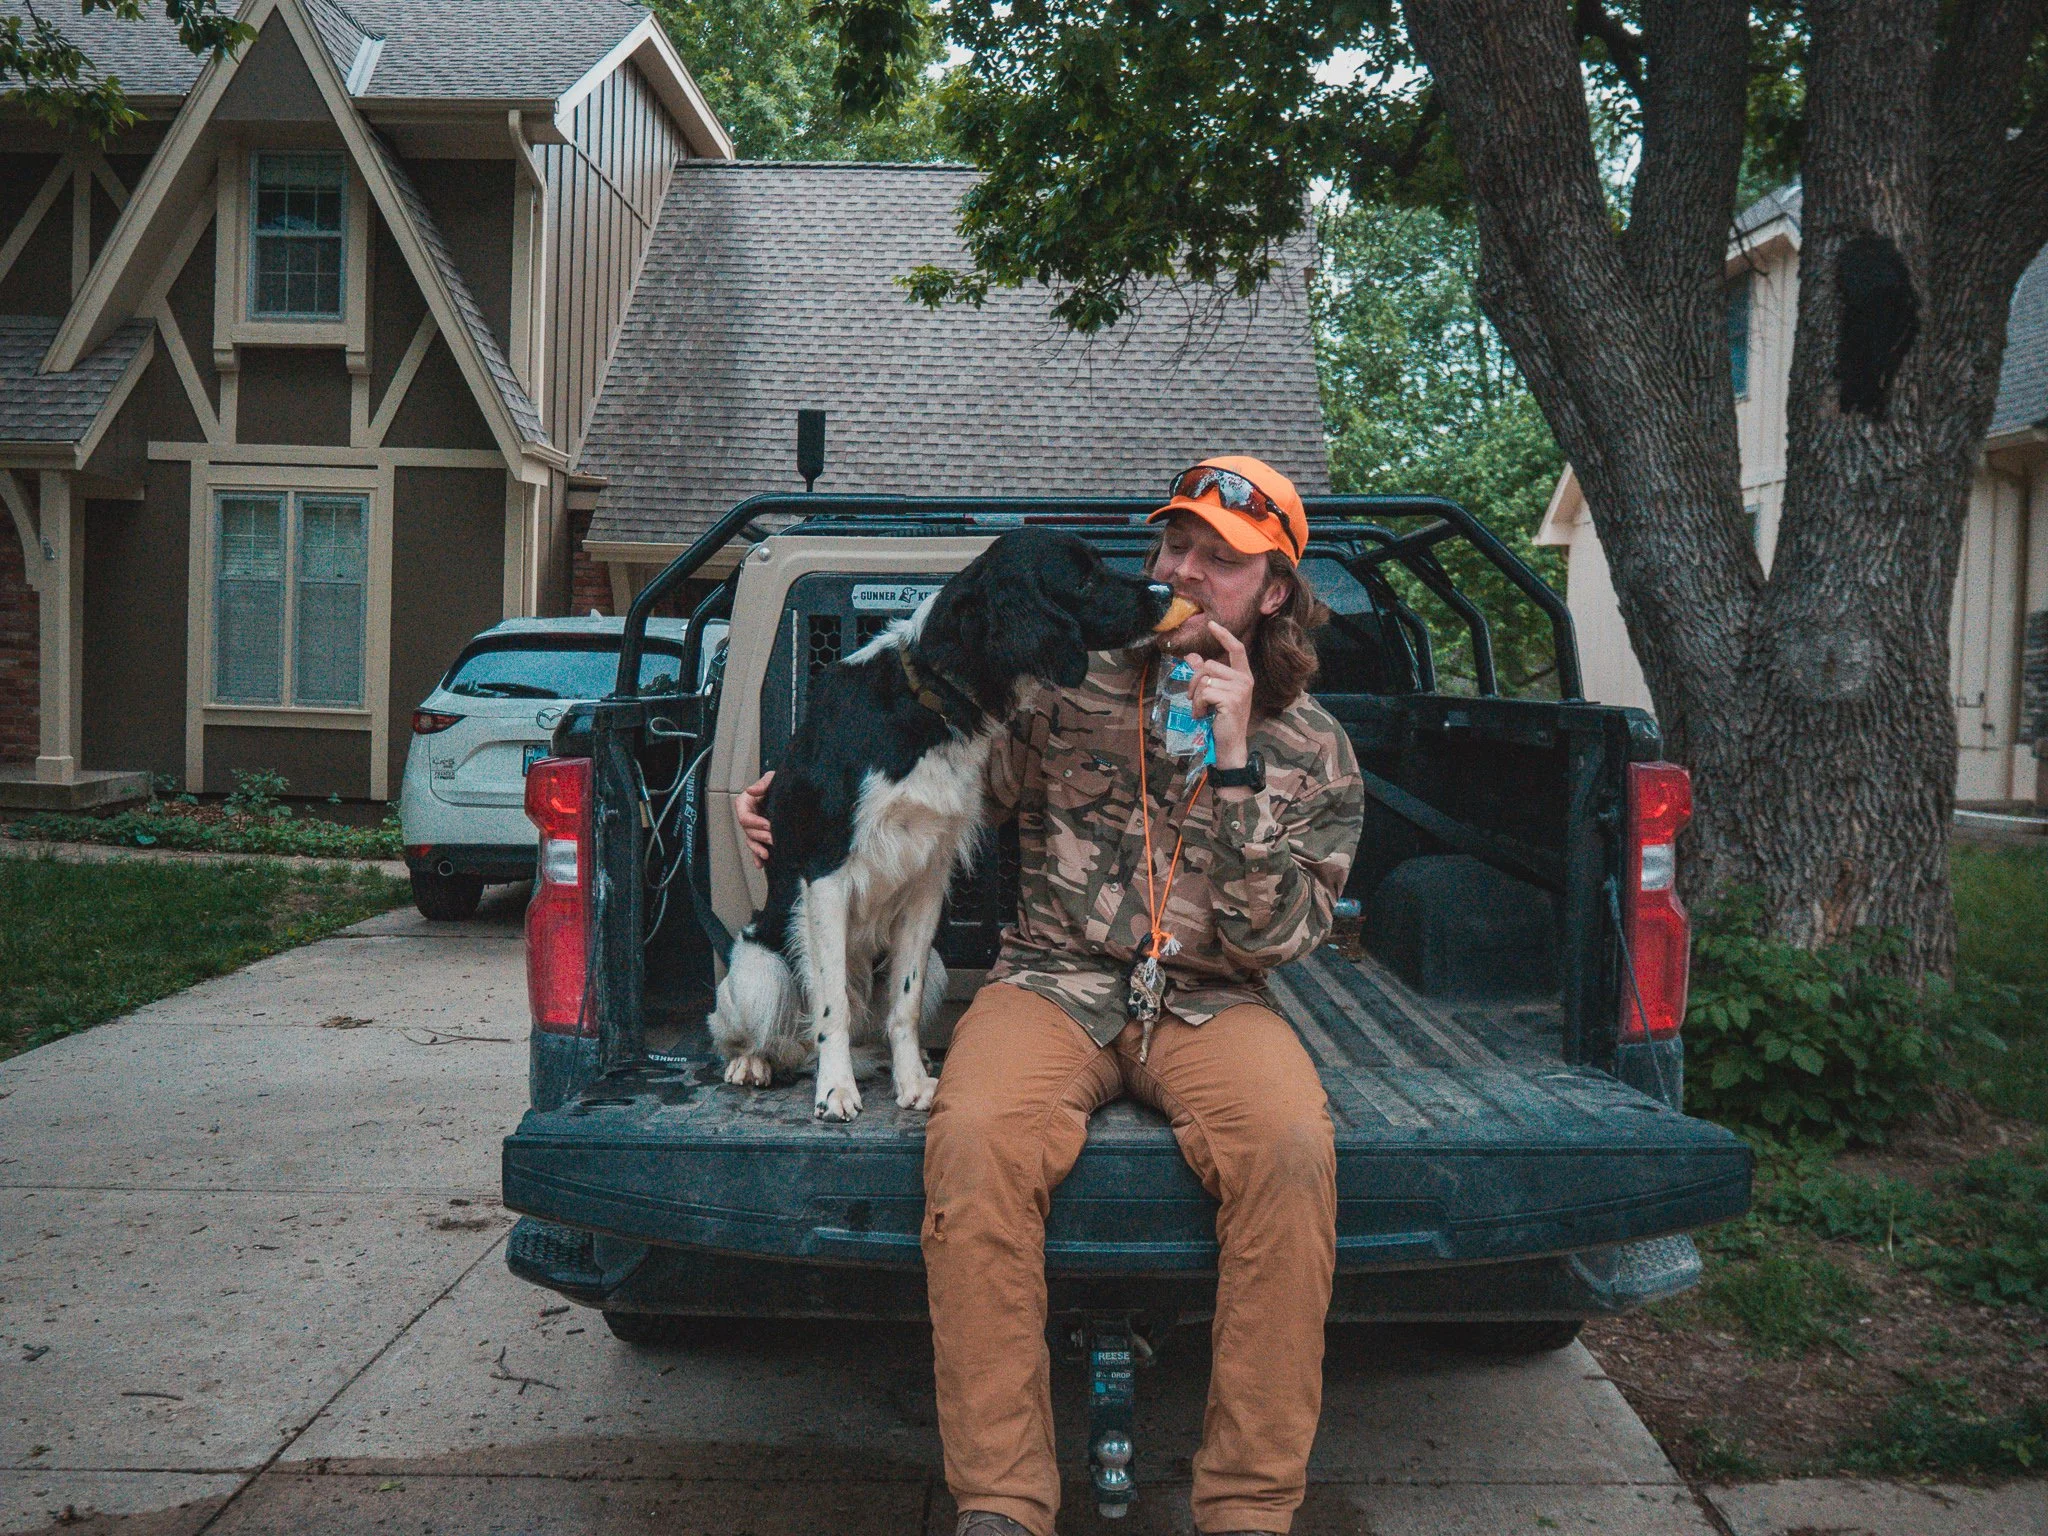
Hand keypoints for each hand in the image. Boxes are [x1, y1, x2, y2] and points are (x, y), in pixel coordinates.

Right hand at [736, 771, 773, 866]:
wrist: (790, 790)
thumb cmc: (778, 782)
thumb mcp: (771, 778)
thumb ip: (762, 783)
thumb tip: (750, 791)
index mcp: (745, 803)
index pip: (745, 817)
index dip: (755, 823)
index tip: (769, 825)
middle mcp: (748, 816)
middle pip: (749, 831)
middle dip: (761, 836)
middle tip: (774, 839)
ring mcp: (754, 826)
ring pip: (751, 841)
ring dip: (758, 849)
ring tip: (766, 855)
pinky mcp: (761, 834)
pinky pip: (756, 847)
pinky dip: (757, 856)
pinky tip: (761, 864)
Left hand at [1189, 622, 1254, 770]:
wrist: (1230, 744)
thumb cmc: (1222, 720)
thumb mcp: (1215, 694)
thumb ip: (1206, 675)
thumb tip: (1191, 656)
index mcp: (1243, 676)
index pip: (1236, 649)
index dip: (1224, 635)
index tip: (1212, 624)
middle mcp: (1244, 680)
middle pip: (1209, 665)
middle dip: (1194, 681)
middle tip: (1194, 699)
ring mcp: (1240, 690)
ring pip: (1204, 680)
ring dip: (1196, 697)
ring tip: (1201, 710)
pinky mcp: (1231, 700)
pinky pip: (1204, 693)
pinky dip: (1198, 705)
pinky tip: (1203, 716)